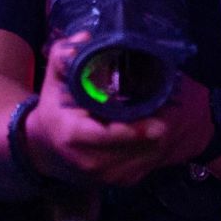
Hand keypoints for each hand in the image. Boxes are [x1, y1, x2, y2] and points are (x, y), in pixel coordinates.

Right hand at [20, 37, 206, 187]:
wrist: (43, 148)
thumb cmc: (54, 109)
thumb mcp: (54, 80)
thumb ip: (66, 56)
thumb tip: (85, 37)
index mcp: (72, 135)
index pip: (106, 136)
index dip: (133, 130)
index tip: (158, 122)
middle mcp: (87, 161)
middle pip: (131, 150)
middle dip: (155, 134)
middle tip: (177, 115)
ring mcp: (101, 177)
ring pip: (141, 162)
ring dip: (160, 145)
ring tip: (175, 123)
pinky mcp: (113, 183)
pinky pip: (142, 170)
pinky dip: (155, 154)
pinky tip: (163, 136)